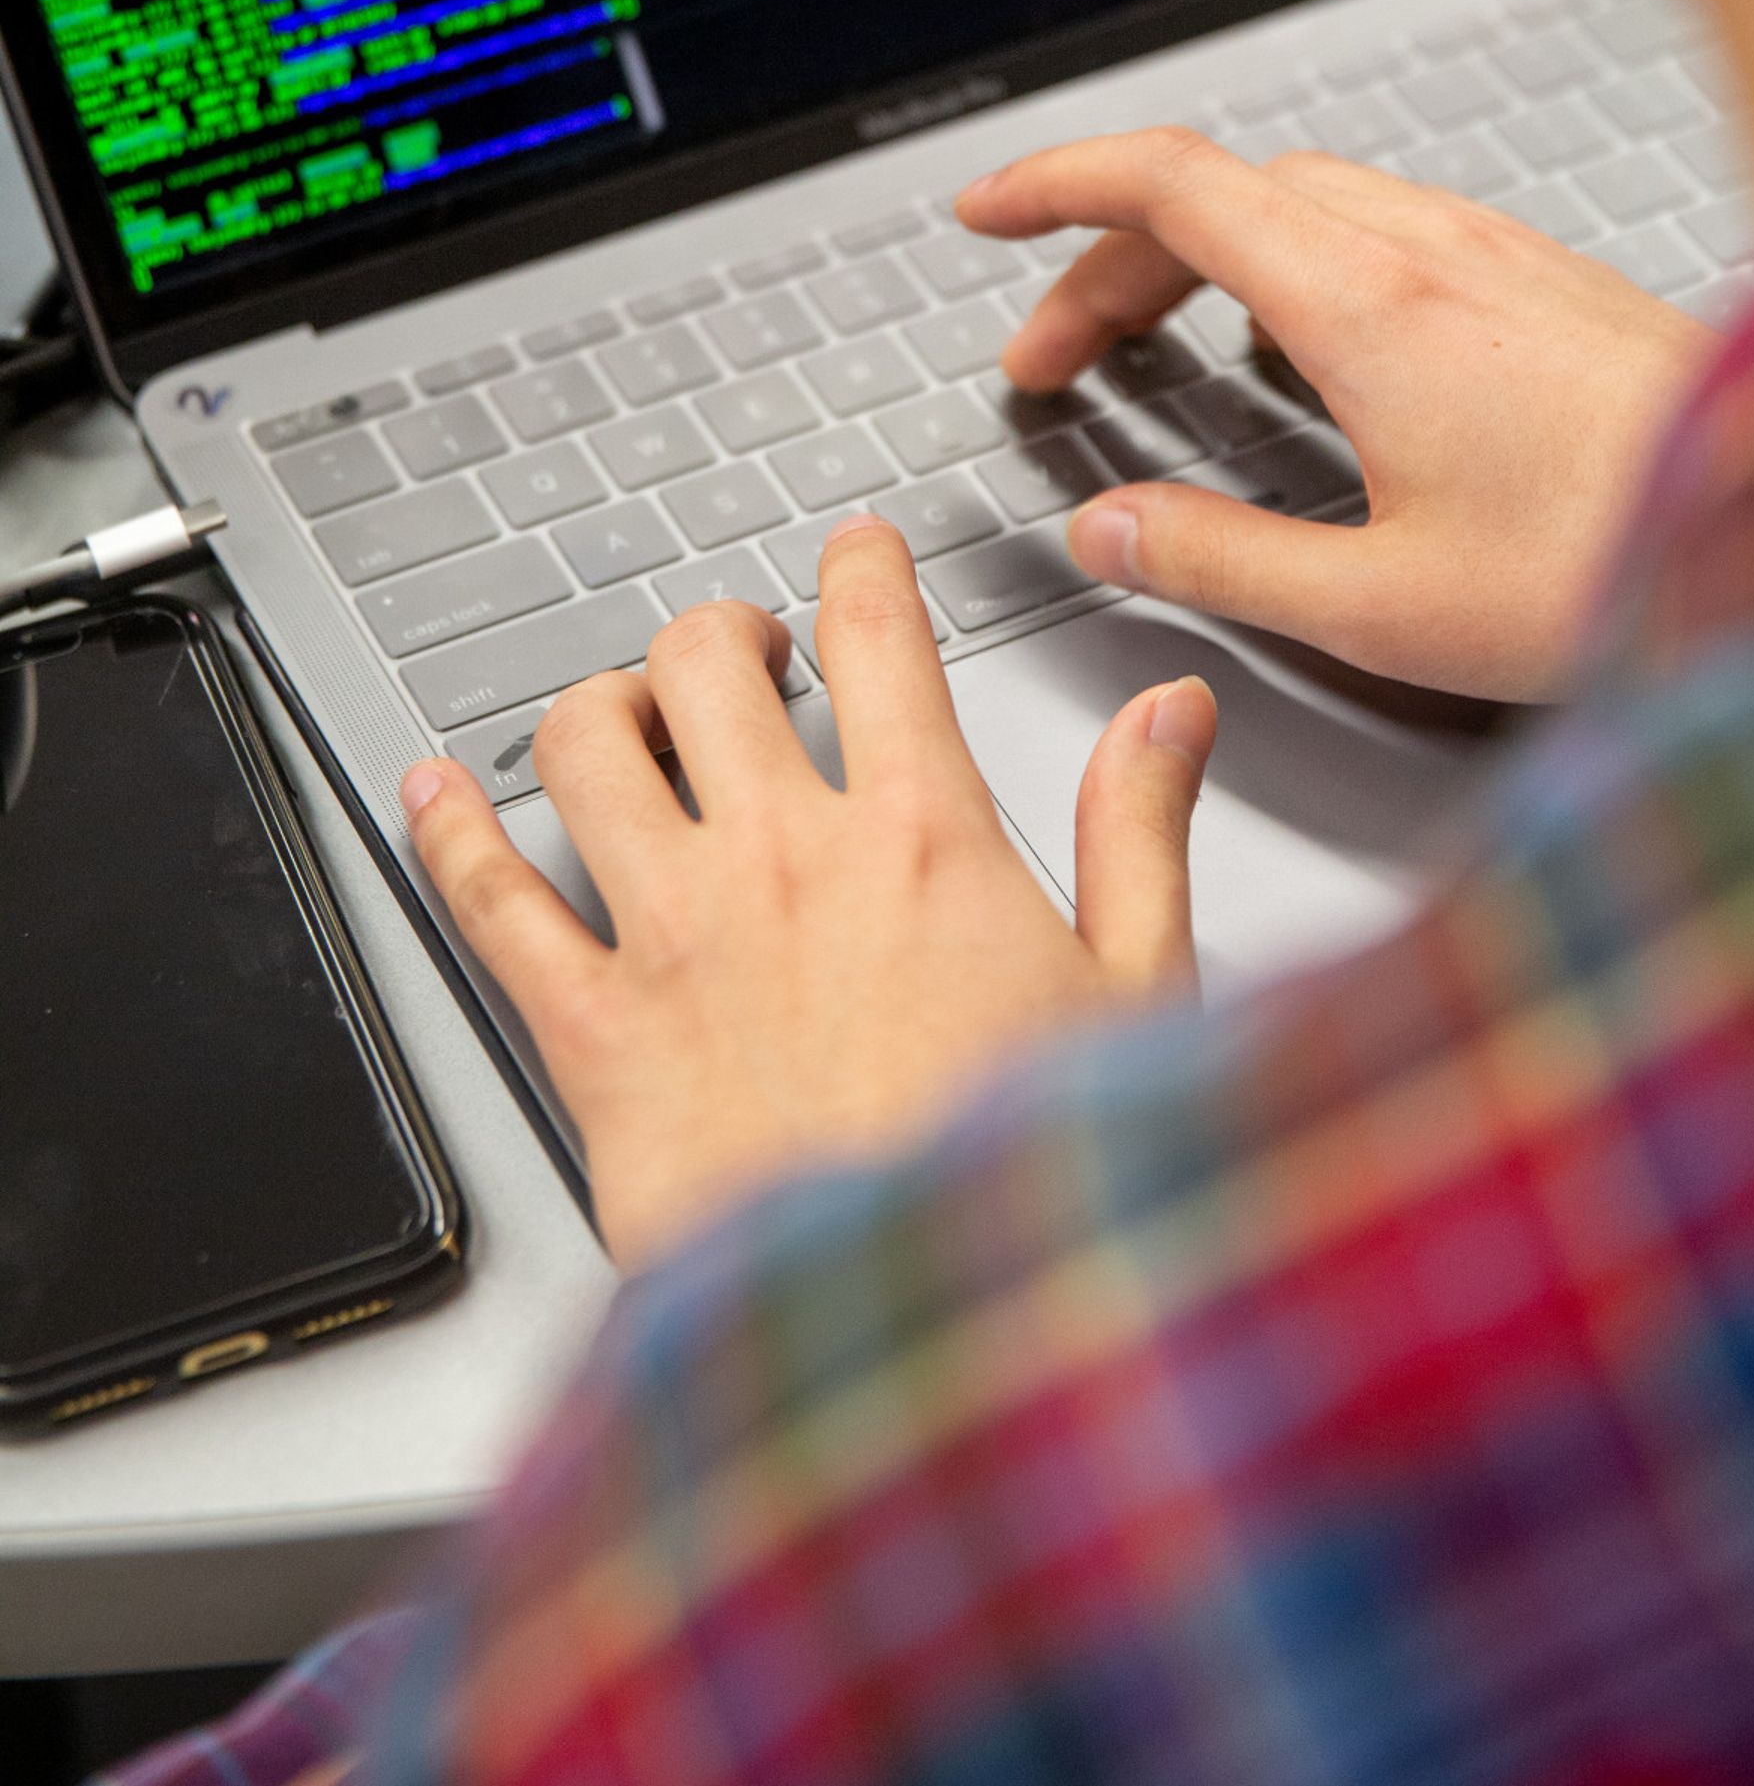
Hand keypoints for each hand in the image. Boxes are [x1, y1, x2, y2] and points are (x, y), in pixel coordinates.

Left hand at [400, 517, 1216, 1269]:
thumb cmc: (1025, 1193)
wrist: (912, 1352)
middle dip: (719, 633)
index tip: (855, 554)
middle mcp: (783, 859)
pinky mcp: (590, 1034)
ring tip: (623, 713)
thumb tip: (1171, 713)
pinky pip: (489, 899)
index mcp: (924, 837)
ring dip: (599, 704)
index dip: (861, 567)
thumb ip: (1142, 832)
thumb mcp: (1138, 998)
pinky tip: (430, 792)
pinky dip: (445, 830)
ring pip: (586, 745)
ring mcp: (674, 937)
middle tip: (739, 652)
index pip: (879, 636)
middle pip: (707, 662)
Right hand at [958, 130, 1711, 701]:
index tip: (982, 213)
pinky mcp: (1542, 280)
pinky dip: (1291, 259)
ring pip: (1303, 199)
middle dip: (1107, 259)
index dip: (1054, 184)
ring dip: (1202, 254)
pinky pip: (1380, 224)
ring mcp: (1494, 254)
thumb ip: (1221, 559)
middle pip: (1221, 193)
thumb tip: (1110, 531)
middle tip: (1053, 358)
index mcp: (1368, 307)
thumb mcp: (1383, 606)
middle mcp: (1430, 252)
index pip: (1170, 184)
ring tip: (1157, 345)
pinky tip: (1306, 344)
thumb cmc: (1626, 565)